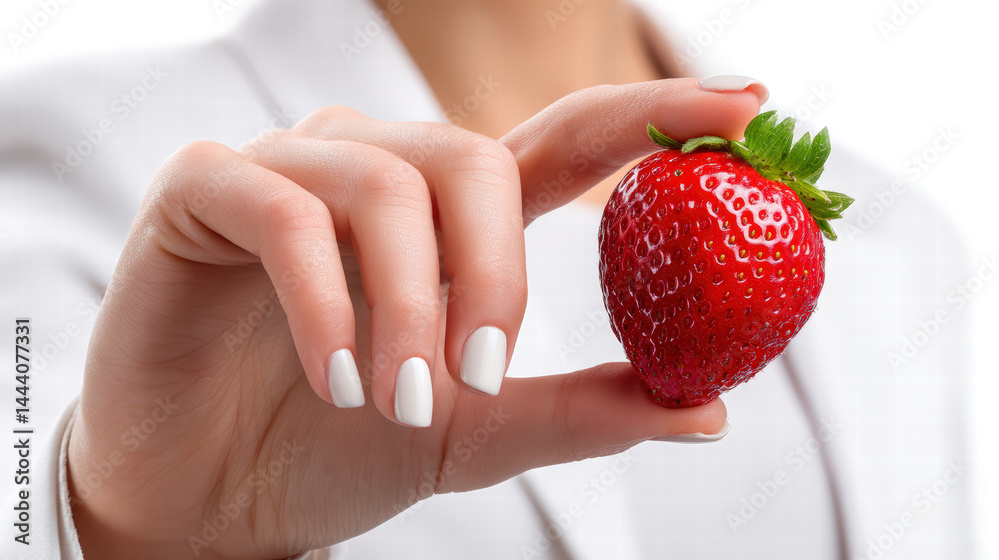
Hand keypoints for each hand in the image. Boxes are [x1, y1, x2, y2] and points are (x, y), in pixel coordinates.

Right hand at [68, 78, 760, 558]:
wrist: (207, 490)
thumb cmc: (340, 445)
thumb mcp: (477, 430)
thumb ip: (581, 409)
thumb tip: (709, 409)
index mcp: (452, 216)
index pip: (567, 138)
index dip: (654, 112)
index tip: (747, 106)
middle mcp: (379, 168)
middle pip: (477, 157)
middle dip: (494, 275)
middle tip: (478, 377)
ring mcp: (290, 167)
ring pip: (388, 183)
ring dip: (405, 306)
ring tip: (391, 399)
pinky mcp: (205, 187)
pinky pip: (284, 210)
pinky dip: (324, 298)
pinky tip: (331, 372)